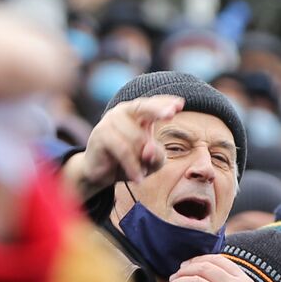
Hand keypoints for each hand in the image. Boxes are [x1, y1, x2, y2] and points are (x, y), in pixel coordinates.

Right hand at [62, 94, 183, 199]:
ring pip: (136, 138)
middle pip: (142, 107)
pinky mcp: (100, 134)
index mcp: (137, 113)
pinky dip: (132, 166)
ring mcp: (109, 121)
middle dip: (157, 110)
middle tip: (171, 114)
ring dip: (141, 159)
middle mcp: (122, 111)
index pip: (152, 103)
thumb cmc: (129, 163)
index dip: (165, 102)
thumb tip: (148, 149)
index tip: (180, 104)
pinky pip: (123, 150)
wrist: (101, 175)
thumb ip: (157, 156)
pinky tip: (138, 179)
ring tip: (140, 172)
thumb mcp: (151, 162)